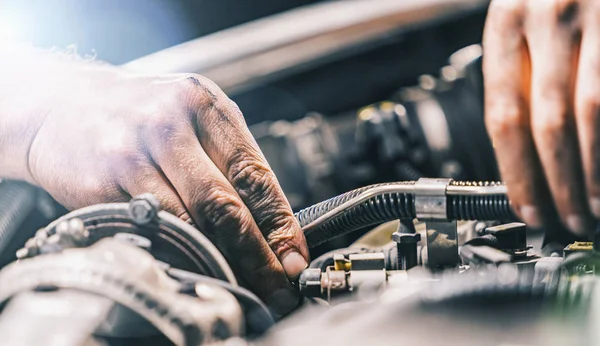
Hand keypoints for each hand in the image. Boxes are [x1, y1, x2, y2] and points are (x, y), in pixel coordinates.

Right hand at [4, 57, 308, 313]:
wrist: (63, 105)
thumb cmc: (140, 116)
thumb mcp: (192, 119)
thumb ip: (228, 162)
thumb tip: (268, 225)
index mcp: (204, 106)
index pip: (254, 172)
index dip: (279, 222)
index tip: (293, 258)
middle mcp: (169, 124)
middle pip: (224, 203)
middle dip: (256, 253)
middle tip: (275, 285)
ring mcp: (131, 153)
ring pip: (187, 221)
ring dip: (218, 260)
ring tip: (240, 282)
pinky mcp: (100, 182)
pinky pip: (148, 229)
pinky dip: (175, 253)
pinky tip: (192, 266)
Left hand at [484, 0, 599, 236]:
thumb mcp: (523, 16)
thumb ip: (520, 71)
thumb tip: (521, 150)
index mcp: (507, 23)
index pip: (504, 113)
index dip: (514, 169)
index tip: (525, 206)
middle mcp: (550, 17)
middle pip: (547, 122)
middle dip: (557, 181)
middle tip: (564, 220)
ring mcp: (597, 14)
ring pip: (592, 112)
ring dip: (594, 170)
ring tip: (592, 208)